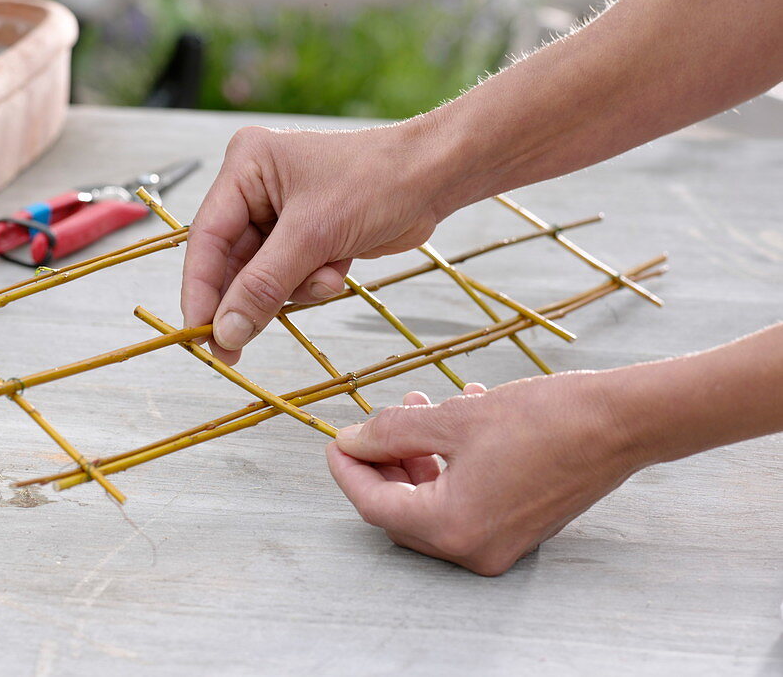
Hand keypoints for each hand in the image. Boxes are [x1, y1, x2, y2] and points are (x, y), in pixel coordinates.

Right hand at [181, 119, 459, 363]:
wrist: (435, 176)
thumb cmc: (378, 181)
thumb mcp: (313, 236)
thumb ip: (263, 286)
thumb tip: (225, 331)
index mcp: (247, 166)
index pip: (207, 237)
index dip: (201, 289)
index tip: (197, 333)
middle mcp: (257, 187)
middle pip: (232, 261)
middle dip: (249, 298)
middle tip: (234, 348)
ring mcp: (282, 212)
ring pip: (262, 275)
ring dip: (292, 290)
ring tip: (326, 278)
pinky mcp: (307, 234)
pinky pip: (290, 276)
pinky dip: (312, 283)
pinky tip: (337, 271)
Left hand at [326, 372, 641, 575]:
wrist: (619, 423)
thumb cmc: (542, 419)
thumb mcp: (452, 418)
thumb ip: (392, 432)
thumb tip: (353, 441)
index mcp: (454, 529)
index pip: (376, 506)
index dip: (350, 469)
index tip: (336, 440)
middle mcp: (476, 549)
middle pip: (403, 511)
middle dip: (386, 462)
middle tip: (379, 420)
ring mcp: (501, 544)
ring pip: (434, 503)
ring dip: (418, 456)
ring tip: (418, 406)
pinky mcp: (519, 528)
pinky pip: (465, 500)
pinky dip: (451, 465)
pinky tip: (456, 416)